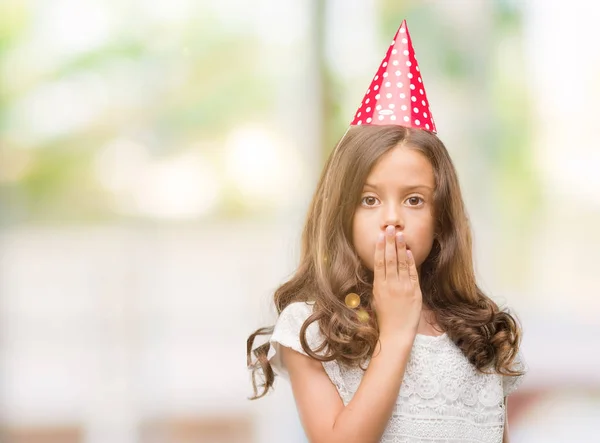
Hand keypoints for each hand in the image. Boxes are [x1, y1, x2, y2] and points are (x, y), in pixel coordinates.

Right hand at [372, 225, 421, 339]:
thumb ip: (380, 283)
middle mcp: (391, 285)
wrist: (396, 333)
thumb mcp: (377, 298)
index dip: (380, 248)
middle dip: (390, 242)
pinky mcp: (414, 291)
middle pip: (390, 259)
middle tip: (389, 228)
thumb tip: (381, 269)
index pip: (379, 263)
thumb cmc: (385, 317)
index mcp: (379, 286)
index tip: (380, 236)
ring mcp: (403, 287)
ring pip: (401, 263)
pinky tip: (408, 251)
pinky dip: (410, 261)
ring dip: (400, 247)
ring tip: (399, 234)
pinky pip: (412, 273)